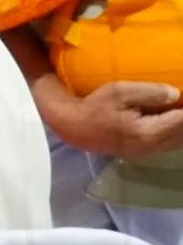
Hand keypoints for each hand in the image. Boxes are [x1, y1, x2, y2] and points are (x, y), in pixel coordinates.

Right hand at [56, 82, 182, 159]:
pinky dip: (176, 133)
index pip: (181, 121)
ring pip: (178, 142)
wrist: (73, 127)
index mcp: (148, 132)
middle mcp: (151, 146)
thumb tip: (176, 94)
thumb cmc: (94, 106)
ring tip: (180, 111)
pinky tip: (174, 121)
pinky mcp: (142, 152)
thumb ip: (149, 92)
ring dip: (182, 128)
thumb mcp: (119, 92)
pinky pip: (168, 144)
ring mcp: (147, 152)